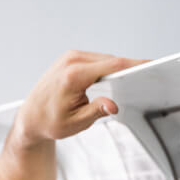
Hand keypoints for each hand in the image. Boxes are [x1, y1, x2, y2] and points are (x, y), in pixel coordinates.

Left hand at [12, 50, 146, 146]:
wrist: (30, 117)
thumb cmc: (49, 122)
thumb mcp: (76, 123)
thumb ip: (96, 111)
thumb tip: (113, 105)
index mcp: (73, 76)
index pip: (112, 66)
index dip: (134, 65)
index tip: (149, 64)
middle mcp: (71, 62)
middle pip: (111, 61)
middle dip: (128, 69)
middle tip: (145, 78)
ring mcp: (70, 57)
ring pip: (104, 59)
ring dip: (117, 69)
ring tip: (131, 80)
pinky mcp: (71, 58)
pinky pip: (96, 59)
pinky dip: (106, 67)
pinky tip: (114, 76)